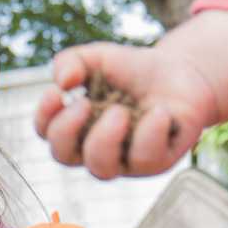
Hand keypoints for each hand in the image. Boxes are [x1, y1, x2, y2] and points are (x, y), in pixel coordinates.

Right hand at [34, 42, 217, 179]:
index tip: (57, 92)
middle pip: (64, 157)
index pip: (48, 134)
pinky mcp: (156, 162)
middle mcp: (97, 149)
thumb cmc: (135, 71)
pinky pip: (146, 159)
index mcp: (78, 127)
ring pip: (102, 169)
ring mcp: (125, 161)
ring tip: (120, 111)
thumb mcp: (99, 57)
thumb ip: (73, 61)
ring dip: (105, 138)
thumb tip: (62, 82)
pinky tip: (159, 111)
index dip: (45, 118)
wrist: (183, 72)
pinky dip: (149, 132)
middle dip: (68, 131)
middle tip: (85, 103)